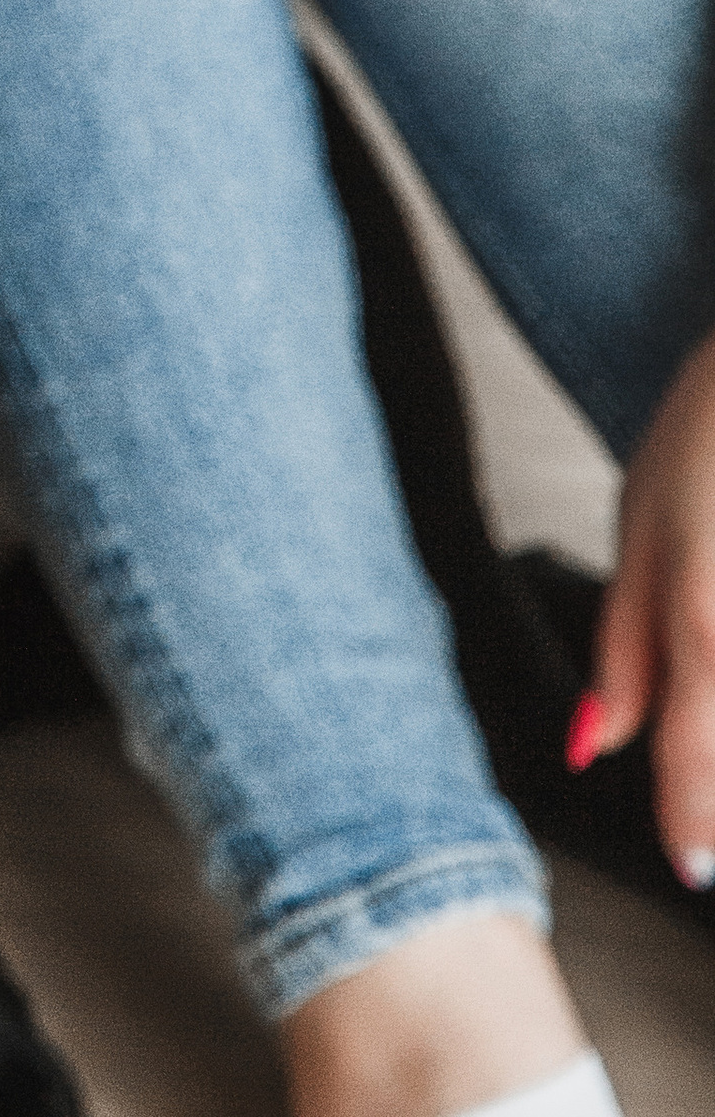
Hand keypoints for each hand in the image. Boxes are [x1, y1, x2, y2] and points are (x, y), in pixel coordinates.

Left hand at [580, 328, 714, 888]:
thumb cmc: (710, 432)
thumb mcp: (641, 530)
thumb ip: (627, 650)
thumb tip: (597, 744)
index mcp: (706, 626)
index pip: (698, 761)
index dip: (693, 823)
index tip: (691, 866)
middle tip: (706, 805)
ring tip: (701, 729)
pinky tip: (712, 653)